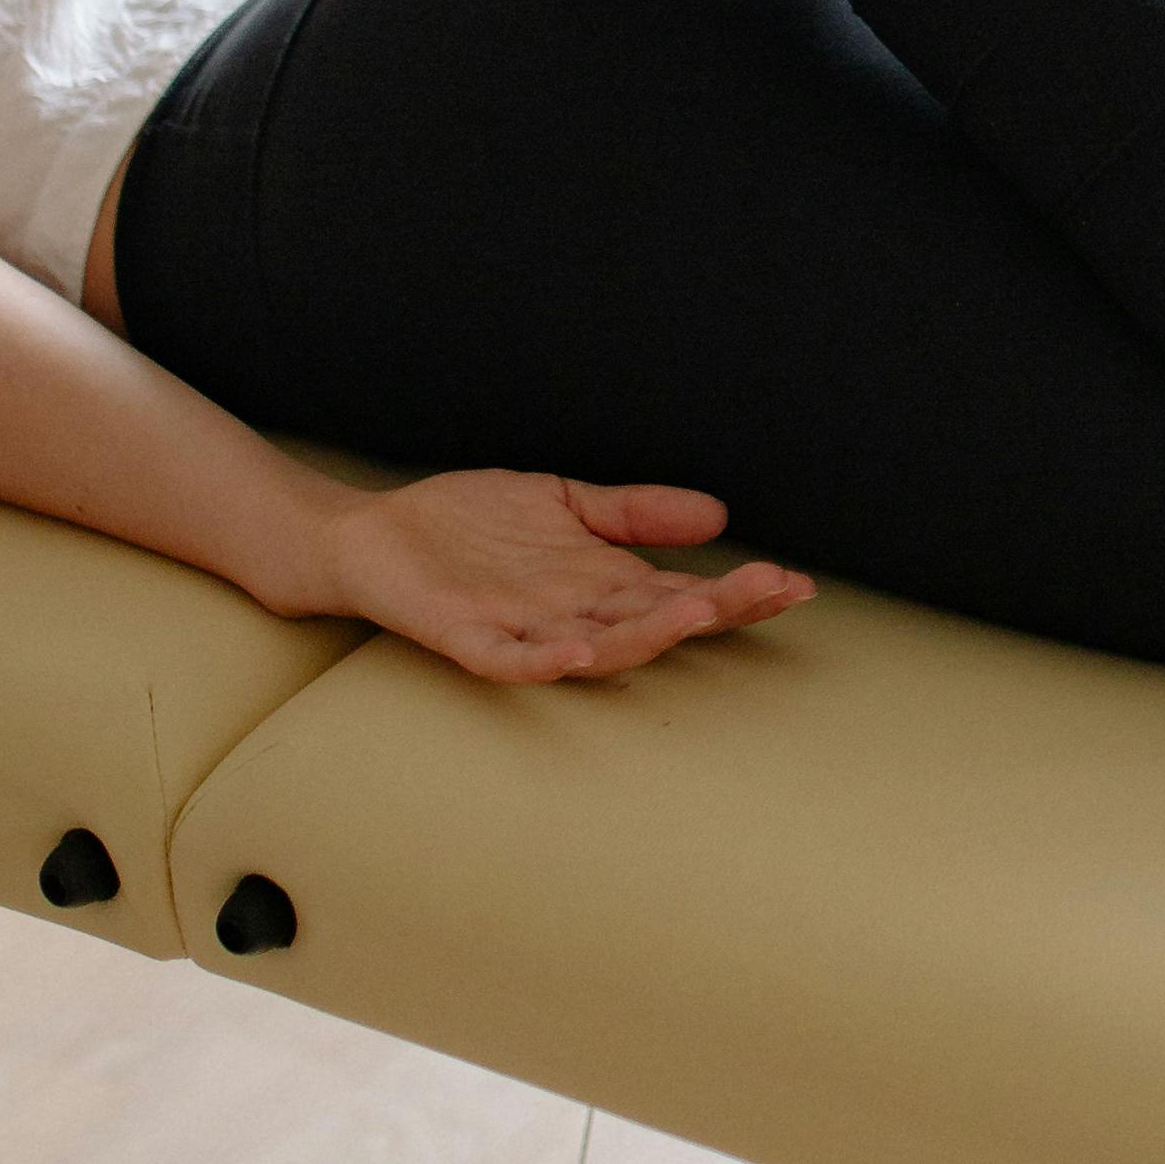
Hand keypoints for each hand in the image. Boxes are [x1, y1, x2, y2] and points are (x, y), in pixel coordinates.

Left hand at [305, 472, 813, 682]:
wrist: (370, 537)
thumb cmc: (465, 526)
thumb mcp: (563, 501)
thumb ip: (634, 512)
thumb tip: (718, 515)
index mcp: (600, 585)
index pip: (683, 591)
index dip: (737, 591)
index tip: (794, 581)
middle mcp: (571, 615)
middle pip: (656, 619)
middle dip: (717, 608)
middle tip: (773, 592)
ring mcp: (521, 630)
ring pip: (597, 646)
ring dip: (646, 636)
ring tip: (695, 610)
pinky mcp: (468, 637)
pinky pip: (510, 660)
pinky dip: (542, 662)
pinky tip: (576, 652)